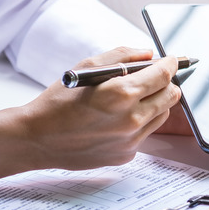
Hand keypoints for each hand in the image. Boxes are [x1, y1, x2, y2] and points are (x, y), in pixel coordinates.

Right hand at [0, 47, 179, 187]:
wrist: (37, 138)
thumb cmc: (57, 102)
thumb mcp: (86, 67)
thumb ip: (122, 57)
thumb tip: (148, 54)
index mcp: (121, 94)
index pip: (164, 75)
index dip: (170, 64)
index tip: (172, 60)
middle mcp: (130, 120)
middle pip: (171, 97)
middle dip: (165, 83)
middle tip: (153, 78)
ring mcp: (130, 141)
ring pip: (161, 116)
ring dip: (153, 103)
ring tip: (129, 99)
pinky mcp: (125, 155)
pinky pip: (144, 134)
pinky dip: (137, 123)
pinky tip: (114, 120)